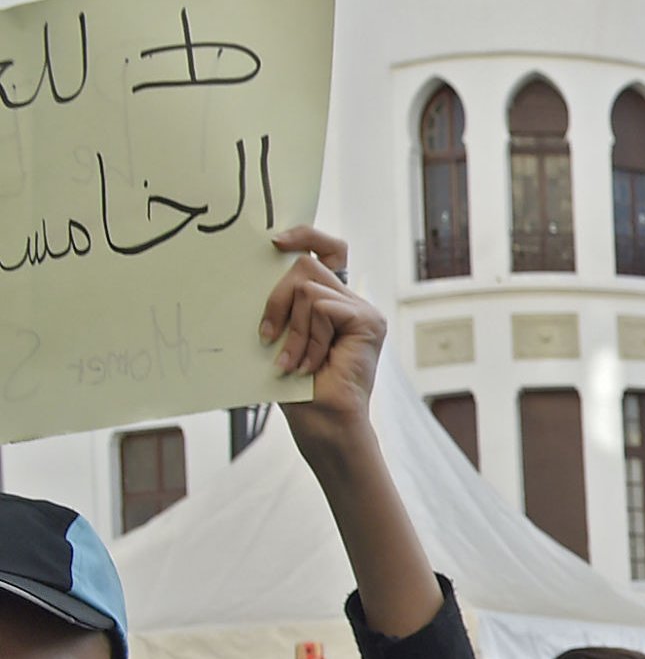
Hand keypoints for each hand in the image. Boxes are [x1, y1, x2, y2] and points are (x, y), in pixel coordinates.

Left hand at [263, 227, 384, 465]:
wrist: (323, 423)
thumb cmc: (298, 387)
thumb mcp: (282, 334)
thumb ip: (284, 301)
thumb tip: (262, 266)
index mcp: (333, 303)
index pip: (329, 249)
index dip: (305, 235)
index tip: (274, 241)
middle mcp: (353, 302)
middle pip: (307, 263)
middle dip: (277, 296)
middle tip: (268, 334)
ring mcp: (364, 312)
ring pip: (309, 287)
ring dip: (293, 328)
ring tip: (295, 361)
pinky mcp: (368, 322)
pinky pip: (322, 307)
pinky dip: (308, 336)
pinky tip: (310, 363)